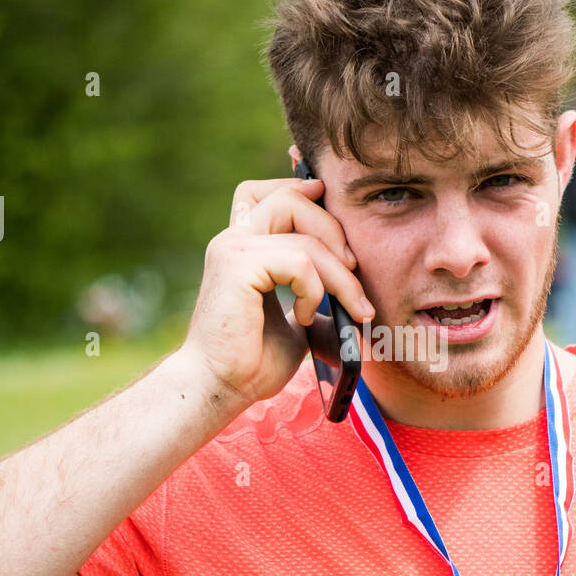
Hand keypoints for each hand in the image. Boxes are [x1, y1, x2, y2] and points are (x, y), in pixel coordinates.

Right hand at [180, 172, 373, 407]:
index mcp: (243, 247)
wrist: (220, 389)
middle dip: (335, 231)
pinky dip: (315, 289)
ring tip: (350, 308)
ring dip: (340, 275)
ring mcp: (232, 248)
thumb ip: (316, 297)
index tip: (329, 204)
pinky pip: (299, 260)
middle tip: (355, 273)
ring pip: (305, 235)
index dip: (299, 187)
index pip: (266, 193)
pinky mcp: (237, 265)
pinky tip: (304, 316)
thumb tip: (355, 296)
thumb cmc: (251, 363)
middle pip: (292, 198)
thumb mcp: (297, 323)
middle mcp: (233, 239)